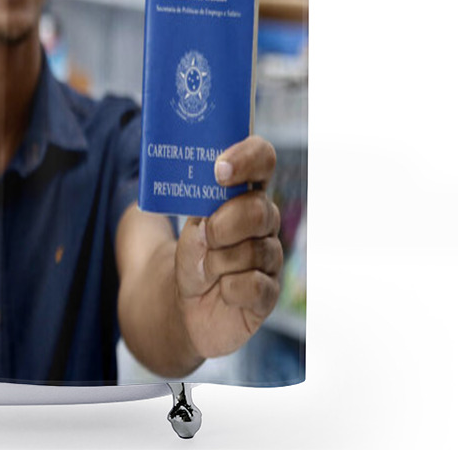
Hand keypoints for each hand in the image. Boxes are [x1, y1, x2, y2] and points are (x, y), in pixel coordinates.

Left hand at [174, 135, 281, 358]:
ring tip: (208, 268)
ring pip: (254, 251)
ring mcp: (271, 256)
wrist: (186, 300)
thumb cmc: (193, 252)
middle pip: (259, 210)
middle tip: (206, 237)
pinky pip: (253, 285)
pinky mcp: (269, 292)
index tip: (219, 171)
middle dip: (223, 225)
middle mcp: (265, 219)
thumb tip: (203, 174)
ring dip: (217, 262)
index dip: (246, 158)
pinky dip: (228, 289)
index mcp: (246, 192)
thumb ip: (200, 198)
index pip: (262, 158)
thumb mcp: (190, 221)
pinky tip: (222, 290)